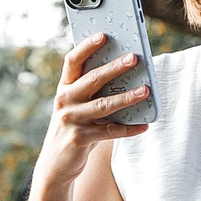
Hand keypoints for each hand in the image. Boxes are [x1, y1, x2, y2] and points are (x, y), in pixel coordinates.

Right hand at [37, 32, 151, 182]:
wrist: (54, 165)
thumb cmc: (74, 129)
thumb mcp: (77, 107)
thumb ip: (94, 93)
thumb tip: (128, 77)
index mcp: (64, 88)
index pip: (73, 61)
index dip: (87, 46)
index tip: (104, 35)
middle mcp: (64, 101)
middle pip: (92, 79)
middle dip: (115, 67)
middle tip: (134, 58)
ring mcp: (70, 120)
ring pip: (104, 104)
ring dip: (127, 97)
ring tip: (146, 90)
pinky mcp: (78, 139)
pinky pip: (109, 131)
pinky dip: (128, 129)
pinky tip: (143, 126)